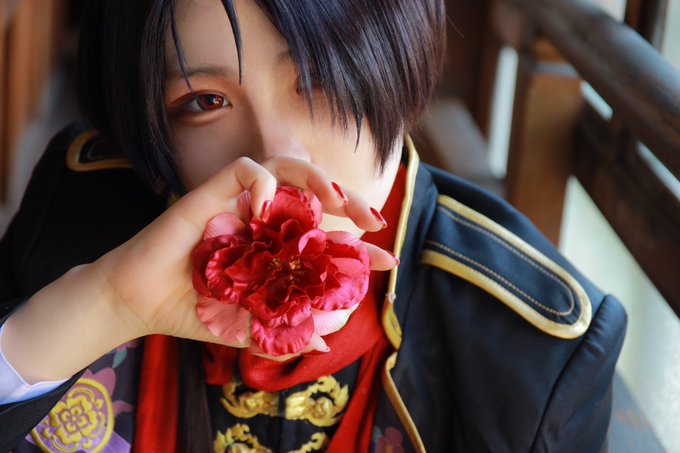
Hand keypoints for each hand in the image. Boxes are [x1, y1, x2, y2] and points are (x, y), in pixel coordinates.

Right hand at [95, 156, 396, 342]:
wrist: (140, 305)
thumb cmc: (192, 311)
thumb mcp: (246, 326)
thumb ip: (281, 332)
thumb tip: (325, 344)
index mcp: (274, 247)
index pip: (325, 237)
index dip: (357, 247)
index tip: (385, 261)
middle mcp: (262, 220)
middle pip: (314, 193)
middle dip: (350, 200)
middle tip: (372, 221)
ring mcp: (238, 204)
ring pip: (285, 168)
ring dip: (314, 178)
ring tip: (334, 199)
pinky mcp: (210, 192)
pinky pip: (244, 169)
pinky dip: (261, 182)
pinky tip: (265, 206)